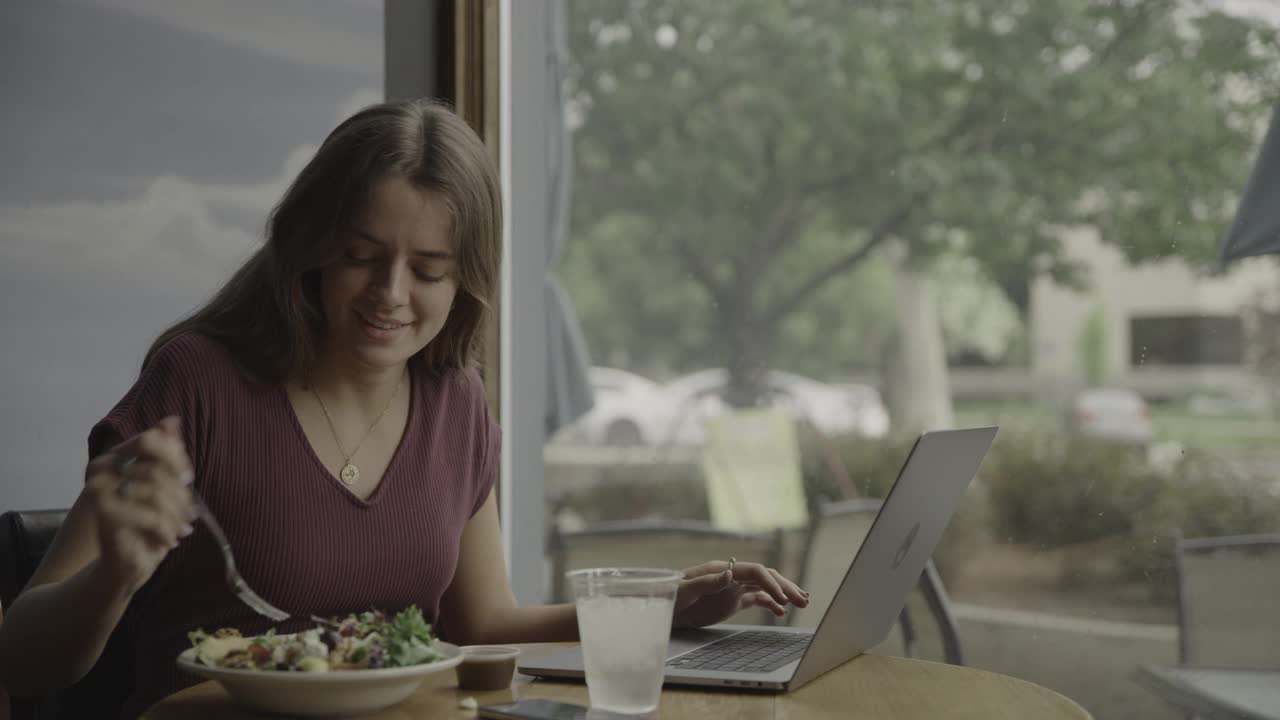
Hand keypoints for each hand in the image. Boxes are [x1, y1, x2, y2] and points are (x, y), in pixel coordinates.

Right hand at [84, 417, 194, 596]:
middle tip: (188, 514)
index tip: (187, 478)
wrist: (123, 564)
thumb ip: (165, 453)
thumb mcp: (161, 486)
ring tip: (181, 529)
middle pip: (158, 469)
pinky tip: (171, 541)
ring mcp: (99, 494)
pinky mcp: (104, 520)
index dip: (174, 458)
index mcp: (112, 457)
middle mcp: (100, 471)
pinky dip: (167, 530)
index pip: (151, 440)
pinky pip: (150, 517)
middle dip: (180, 494)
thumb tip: (172, 419)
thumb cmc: (144, 522)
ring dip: (176, 514)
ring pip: (157, 492)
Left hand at [671, 559, 808, 628]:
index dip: (770, 582)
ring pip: (764, 587)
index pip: (754, 571)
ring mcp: (733, 588)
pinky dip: (770, 604)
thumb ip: (706, 582)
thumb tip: (728, 573)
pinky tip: (780, 612)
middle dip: (785, 587)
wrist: (662, 606)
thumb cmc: (670, 596)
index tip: (782, 597)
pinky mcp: (732, 600)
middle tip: (803, 600)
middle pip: (764, 577)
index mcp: (722, 570)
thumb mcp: (684, 590)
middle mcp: (731, 576)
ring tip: (802, 603)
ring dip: (783, 593)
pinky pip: (756, 599)